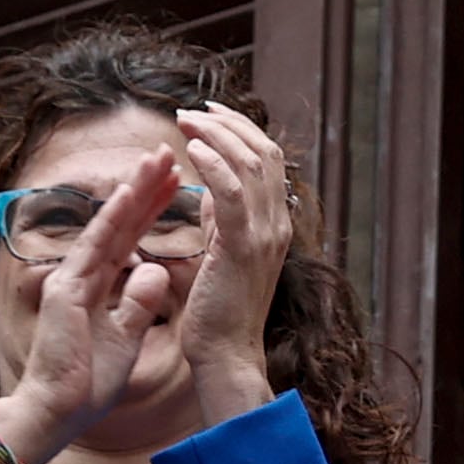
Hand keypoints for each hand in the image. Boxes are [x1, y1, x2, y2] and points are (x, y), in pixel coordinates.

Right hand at [0, 151, 181, 459]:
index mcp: (99, 285)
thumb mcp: (127, 336)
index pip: (132, 238)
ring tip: (156, 159)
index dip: (153, 210)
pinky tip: (129, 195)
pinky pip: (93, 251)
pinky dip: (110, 222)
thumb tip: (155, 270)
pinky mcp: (66, 292)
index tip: (176, 183)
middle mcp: (84, 275)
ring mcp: (72, 280)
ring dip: (133, 192)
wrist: (59, 410)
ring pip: (108, 227)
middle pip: (121, 224)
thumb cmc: (89, 380)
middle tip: (170, 155)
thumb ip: (139, 302)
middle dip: (146, 189)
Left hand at [174, 102, 291, 420]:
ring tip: (185, 121)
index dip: (240, 129)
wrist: (225, 353)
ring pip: (250, 165)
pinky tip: (190, 149)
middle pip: (265, 152)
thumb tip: (211, 184)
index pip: (269, 159)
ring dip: (216, 135)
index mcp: (275, 224)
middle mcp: (278, 224)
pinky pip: (232, 194)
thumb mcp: (222, 251)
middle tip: (191, 110)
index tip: (208, 113)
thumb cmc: (217, 309)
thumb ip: (222, 217)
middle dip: (227, 123)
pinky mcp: (242, 248)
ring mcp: (265, 236)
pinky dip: (214, 165)